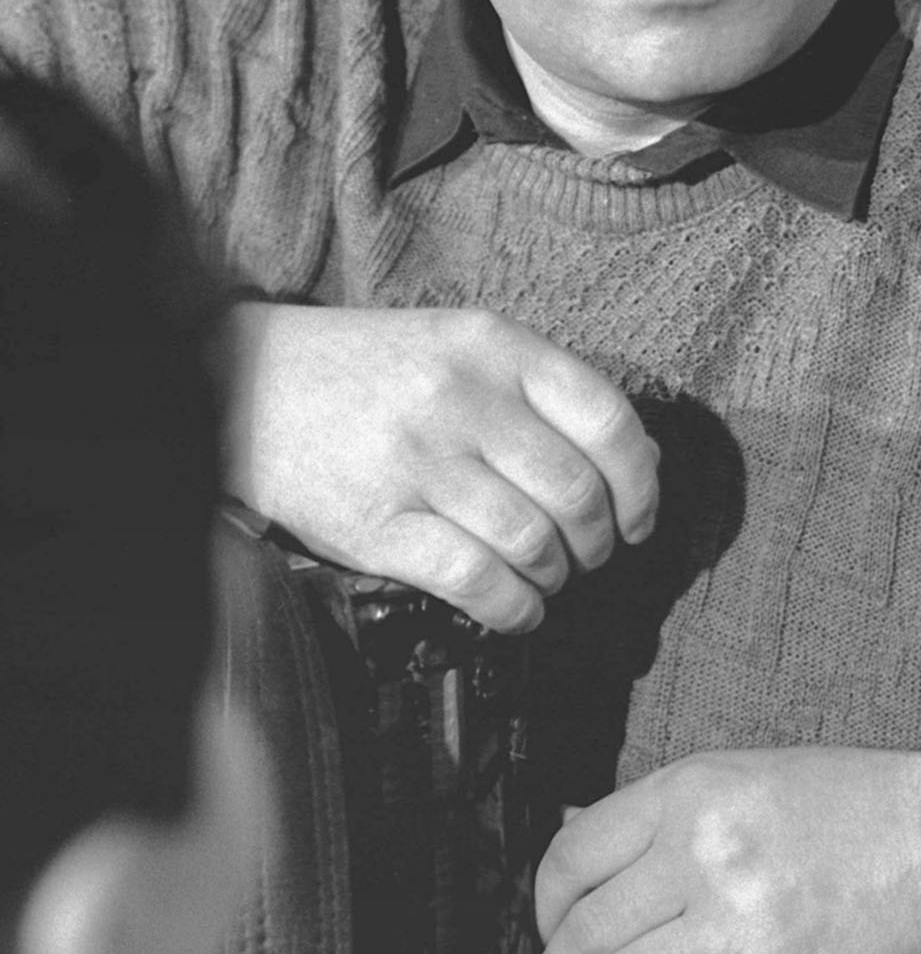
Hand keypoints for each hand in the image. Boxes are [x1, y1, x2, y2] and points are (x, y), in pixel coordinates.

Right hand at [212, 303, 659, 628]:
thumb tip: (632, 461)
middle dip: (599, 541)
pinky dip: (515, 609)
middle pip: (577, 492)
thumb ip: (536, 389)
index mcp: (492, 345)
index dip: (640, 482)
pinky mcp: (377, 523)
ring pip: (533, 542)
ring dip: (556, 577)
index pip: (607, 418)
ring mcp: (418, 461)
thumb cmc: (369, 370)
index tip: (638, 516)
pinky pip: (477, 582)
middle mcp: (462, 398)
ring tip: (547, 578)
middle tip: (589, 555)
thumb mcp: (457, 344)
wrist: (246, 382)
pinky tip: (516, 609)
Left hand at [535, 746, 920, 953]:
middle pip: (589, 927)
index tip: (548, 923)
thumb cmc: (848, 803)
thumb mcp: (743, 773)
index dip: (544, 900)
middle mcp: (704, 852)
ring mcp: (738, 923)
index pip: (576, 852)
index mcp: (692, 789)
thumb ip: (659, 809)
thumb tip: (572, 834)